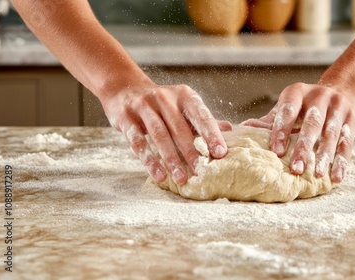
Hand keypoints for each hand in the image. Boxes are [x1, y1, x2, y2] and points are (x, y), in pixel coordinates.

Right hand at [101, 83, 230, 184]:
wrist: (124, 89)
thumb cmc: (162, 104)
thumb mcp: (184, 106)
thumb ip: (204, 120)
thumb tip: (230, 129)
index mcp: (184, 96)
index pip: (200, 115)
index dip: (211, 134)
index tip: (221, 153)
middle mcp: (164, 98)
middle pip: (180, 128)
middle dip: (191, 151)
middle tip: (201, 171)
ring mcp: (144, 107)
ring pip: (159, 135)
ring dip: (171, 159)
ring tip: (181, 178)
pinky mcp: (126, 118)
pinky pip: (138, 142)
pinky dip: (149, 160)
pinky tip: (159, 175)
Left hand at [243, 82, 354, 182]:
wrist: (346, 90)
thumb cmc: (308, 104)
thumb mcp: (290, 105)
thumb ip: (270, 119)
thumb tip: (244, 129)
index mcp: (298, 92)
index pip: (289, 111)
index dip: (282, 131)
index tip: (276, 151)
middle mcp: (319, 97)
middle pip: (312, 124)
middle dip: (304, 147)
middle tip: (296, 168)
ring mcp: (338, 108)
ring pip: (331, 134)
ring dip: (324, 156)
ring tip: (318, 175)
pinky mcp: (352, 121)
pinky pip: (347, 143)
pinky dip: (342, 162)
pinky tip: (336, 177)